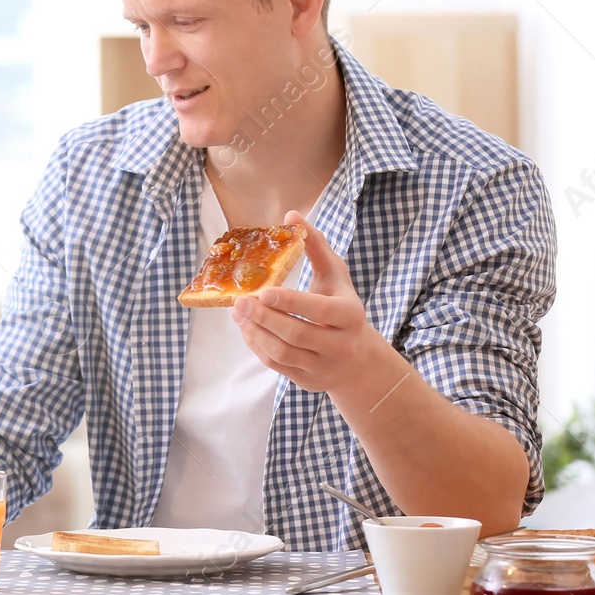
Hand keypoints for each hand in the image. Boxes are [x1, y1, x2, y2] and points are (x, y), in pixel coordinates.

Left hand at [232, 210, 379, 393]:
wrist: (357, 358)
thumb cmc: (341, 304)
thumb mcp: (335, 275)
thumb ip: (316, 245)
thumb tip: (292, 214)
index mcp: (350, 315)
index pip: (319, 310)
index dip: (290, 302)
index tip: (263, 292)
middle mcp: (341, 345)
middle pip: (297, 333)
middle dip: (264, 317)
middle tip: (240, 300)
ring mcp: (324, 367)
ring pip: (282, 352)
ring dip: (255, 332)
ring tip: (238, 312)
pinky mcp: (307, 380)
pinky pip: (276, 365)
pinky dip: (256, 346)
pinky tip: (246, 328)